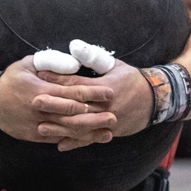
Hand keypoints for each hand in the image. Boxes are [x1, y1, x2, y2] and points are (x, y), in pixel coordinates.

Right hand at [0, 57, 117, 149]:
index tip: (110, 92)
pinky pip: (59, 139)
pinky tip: (90, 140)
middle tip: (115, 115)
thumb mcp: (27, 64)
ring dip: (89, 132)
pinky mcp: (36, 136)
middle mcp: (41, 109)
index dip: (92, 93)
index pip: (72, 92)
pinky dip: (75, 140)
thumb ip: (51, 62)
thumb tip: (74, 65)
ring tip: (109, 133)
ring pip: (68, 130)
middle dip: (95, 116)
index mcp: (41, 89)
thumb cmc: (12, 80)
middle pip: (73, 115)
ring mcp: (38, 125)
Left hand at [38, 62, 153, 149]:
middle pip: (76, 106)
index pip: (78, 83)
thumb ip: (93, 57)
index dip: (58, 79)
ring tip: (41, 126)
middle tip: (34, 102)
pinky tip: (59, 144)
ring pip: (81, 126)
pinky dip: (75, 142)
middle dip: (54, 105)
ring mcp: (108, 121)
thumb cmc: (132, 79)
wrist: (155, 100)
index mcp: (105, 87)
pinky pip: (90, 139)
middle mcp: (106, 105)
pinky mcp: (110, 131)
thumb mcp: (115, 65)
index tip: (40, 75)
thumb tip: (74, 46)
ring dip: (60, 127)